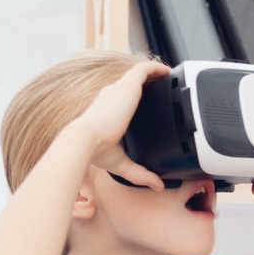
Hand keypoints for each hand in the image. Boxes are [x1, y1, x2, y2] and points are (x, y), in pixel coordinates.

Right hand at [71, 61, 168, 190]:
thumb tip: (157, 186)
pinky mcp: (127, 85)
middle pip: (130, 85)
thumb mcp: (121, 163)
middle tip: (161, 89)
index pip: (119, 101)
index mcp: (105, 111)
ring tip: (167, 77)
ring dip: (153, 74)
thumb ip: (141, 174)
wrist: (86, 139)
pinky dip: (156, 68)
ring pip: (138, 75)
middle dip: (145, 86)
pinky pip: (143, 69)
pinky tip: (167, 71)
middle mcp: (110, 96)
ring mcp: (118, 89)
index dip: (132, 100)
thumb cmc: (95, 149)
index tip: (145, 104)